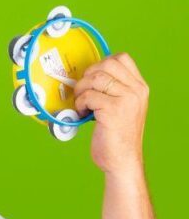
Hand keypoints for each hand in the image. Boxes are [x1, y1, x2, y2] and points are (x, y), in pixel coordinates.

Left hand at [73, 52, 148, 175]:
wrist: (122, 160)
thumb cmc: (117, 136)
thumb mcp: (123, 108)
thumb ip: (114, 91)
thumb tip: (89, 77)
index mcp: (139, 87)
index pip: (121, 58)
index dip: (101, 64)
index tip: (91, 79)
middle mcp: (136, 90)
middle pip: (106, 64)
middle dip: (88, 75)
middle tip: (83, 92)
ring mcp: (126, 99)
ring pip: (95, 78)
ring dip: (81, 90)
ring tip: (82, 105)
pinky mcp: (113, 110)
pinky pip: (88, 96)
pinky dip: (80, 103)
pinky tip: (82, 114)